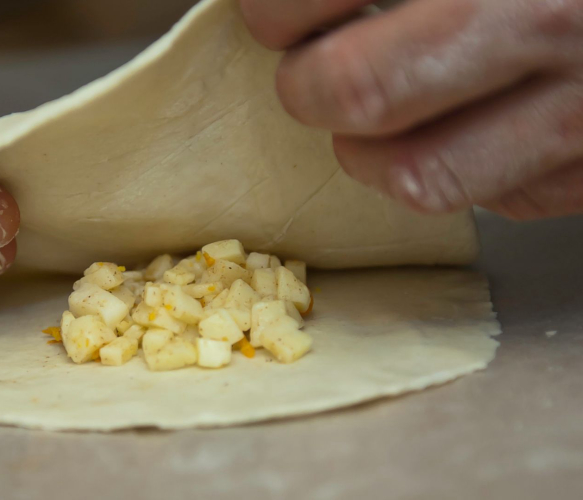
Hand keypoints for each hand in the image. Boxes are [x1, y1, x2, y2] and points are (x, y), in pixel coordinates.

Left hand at [240, 0, 582, 219]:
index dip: (276, 9)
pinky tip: (461, 133)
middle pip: (360, 89)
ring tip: (363, 124)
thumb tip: (288, 2)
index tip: (272, 14)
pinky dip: (460, 173)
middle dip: (307, 87)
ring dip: (368, 155)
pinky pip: (504, 198)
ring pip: (422, 174)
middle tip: (307, 72)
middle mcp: (555, 18)